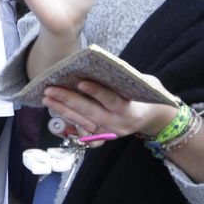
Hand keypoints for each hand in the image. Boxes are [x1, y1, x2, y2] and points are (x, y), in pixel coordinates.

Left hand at [43, 79, 176, 139]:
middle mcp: (119, 125)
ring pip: (83, 123)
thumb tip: (97, 66)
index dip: (96, 92)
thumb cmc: (147, 93)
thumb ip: (124, 79)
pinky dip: (68, 121)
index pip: (112, 101)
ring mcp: (110, 133)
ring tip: (47, 98)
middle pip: (91, 113)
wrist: (156, 117)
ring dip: (63, 110)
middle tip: (50, 89)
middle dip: (68, 100)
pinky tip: (56, 111)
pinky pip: (83, 132)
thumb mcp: (144, 84)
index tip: (80, 82)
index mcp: (132, 111)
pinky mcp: (103, 137)